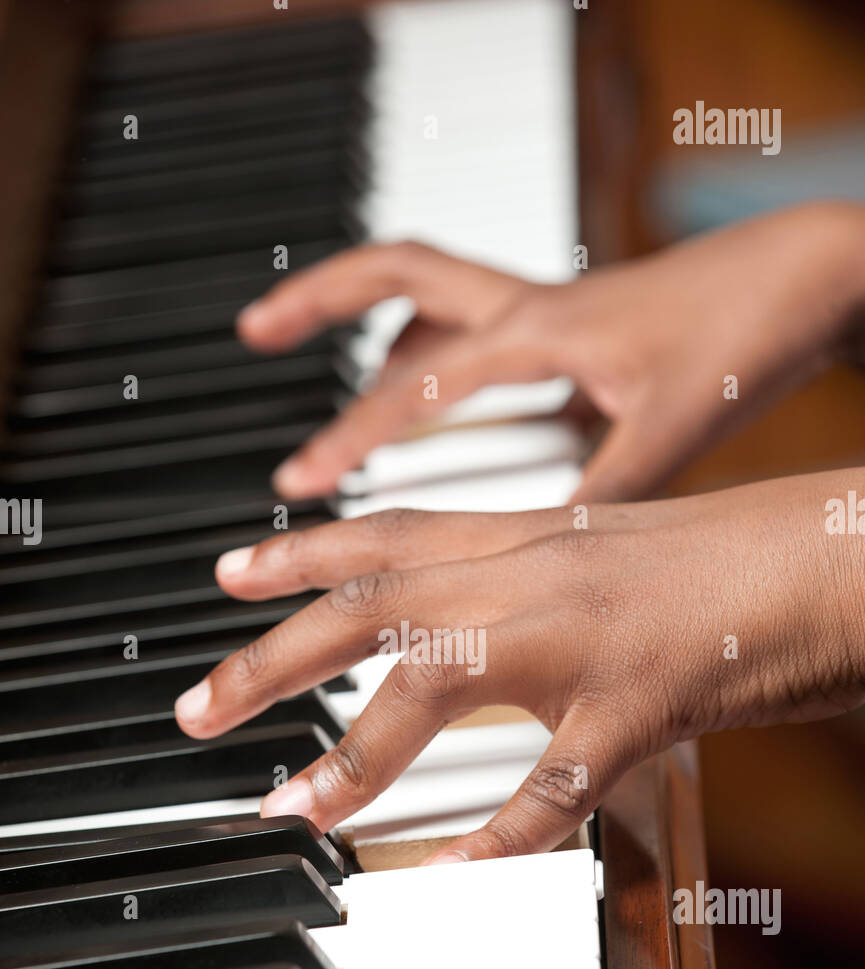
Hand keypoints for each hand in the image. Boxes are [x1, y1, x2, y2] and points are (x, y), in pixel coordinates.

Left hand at [175, 471, 864, 859]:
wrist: (836, 552)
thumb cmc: (732, 556)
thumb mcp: (613, 549)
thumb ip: (535, 575)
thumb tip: (475, 611)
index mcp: (531, 534)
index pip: (388, 530)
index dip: (300, 551)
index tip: (230, 574)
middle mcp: (538, 572)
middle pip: (372, 604)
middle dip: (271, 658)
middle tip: (196, 708)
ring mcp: (584, 637)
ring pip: (436, 685)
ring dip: (351, 755)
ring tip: (288, 808)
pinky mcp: (640, 704)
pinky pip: (552, 783)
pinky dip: (497, 835)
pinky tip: (450, 877)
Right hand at [237, 202, 864, 504]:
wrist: (806, 277)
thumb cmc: (742, 341)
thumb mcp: (665, 435)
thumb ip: (594, 498)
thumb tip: (534, 564)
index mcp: (539, 335)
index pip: (417, 384)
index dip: (349, 437)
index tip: (295, 483)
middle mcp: (530, 308)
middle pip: (395, 274)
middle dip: (317, 297)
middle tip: (254, 326)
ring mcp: (547, 307)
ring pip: (431, 291)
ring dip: (366, 316)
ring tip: (313, 350)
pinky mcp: (570, 322)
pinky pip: (475, 320)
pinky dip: (432, 344)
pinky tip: (427, 382)